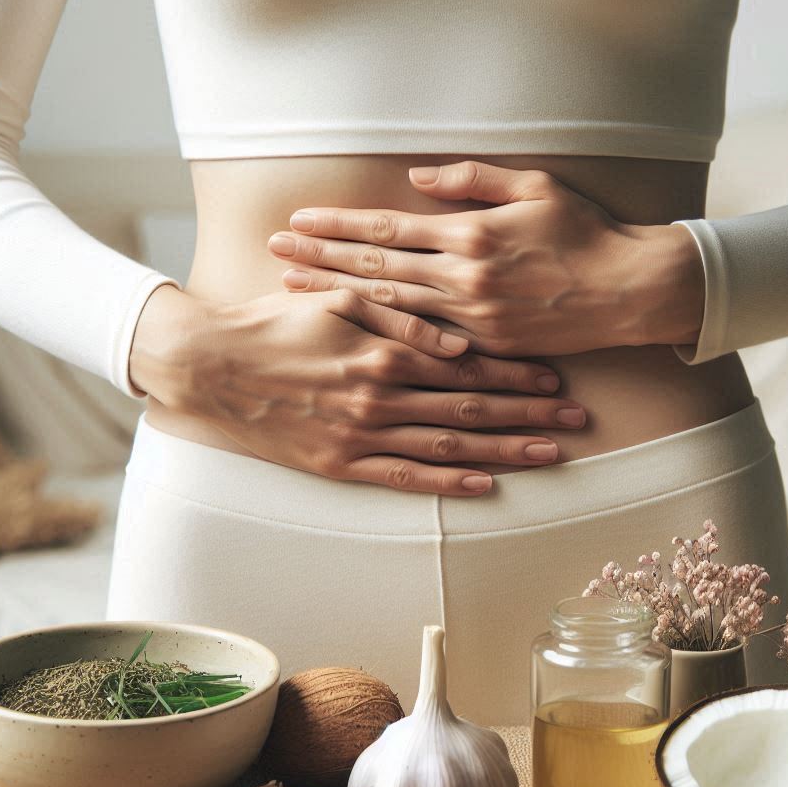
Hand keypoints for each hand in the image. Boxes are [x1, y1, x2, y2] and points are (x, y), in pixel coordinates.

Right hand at [145, 288, 587, 496]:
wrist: (211, 368)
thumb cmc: (273, 325)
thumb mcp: (334, 300)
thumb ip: (398, 315)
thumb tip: (457, 339)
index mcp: (383, 351)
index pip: (467, 367)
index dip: (516, 375)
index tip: (555, 378)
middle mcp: (381, 397)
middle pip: (471, 410)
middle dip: (529, 415)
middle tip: (576, 419)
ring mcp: (362, 435)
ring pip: (449, 447)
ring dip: (505, 451)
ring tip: (550, 453)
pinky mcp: (341, 465)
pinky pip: (405, 478)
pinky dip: (448, 484)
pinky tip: (486, 486)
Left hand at [266, 160, 704, 355]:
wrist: (627, 290)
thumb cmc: (584, 232)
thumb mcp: (534, 186)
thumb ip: (472, 179)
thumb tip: (416, 177)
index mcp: (470, 233)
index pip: (387, 228)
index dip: (338, 225)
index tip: (298, 221)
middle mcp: (463, 277)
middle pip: (375, 268)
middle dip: (320, 259)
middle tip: (275, 252)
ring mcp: (471, 317)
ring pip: (389, 307)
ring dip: (337, 296)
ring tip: (295, 289)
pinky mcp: (486, 345)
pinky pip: (426, 341)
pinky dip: (385, 332)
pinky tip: (353, 329)